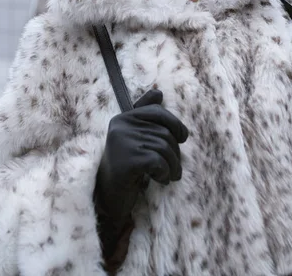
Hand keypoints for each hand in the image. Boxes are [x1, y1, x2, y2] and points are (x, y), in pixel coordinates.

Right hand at [95, 89, 188, 251]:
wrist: (109, 198)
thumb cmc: (127, 167)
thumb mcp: (135, 139)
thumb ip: (145, 115)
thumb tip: (159, 92)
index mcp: (123, 118)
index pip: (157, 111)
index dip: (175, 123)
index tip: (182, 137)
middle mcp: (121, 126)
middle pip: (164, 132)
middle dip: (175, 152)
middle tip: (176, 168)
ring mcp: (122, 143)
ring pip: (164, 148)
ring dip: (173, 166)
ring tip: (170, 176)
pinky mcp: (126, 161)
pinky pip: (158, 161)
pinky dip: (164, 172)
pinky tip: (160, 180)